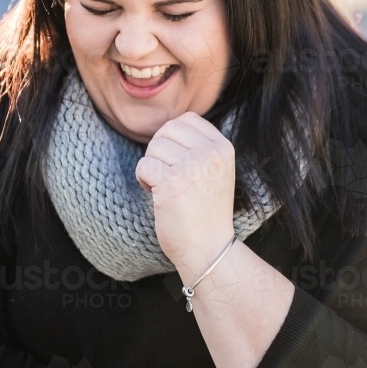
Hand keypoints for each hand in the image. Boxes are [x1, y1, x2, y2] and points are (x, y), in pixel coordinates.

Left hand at [134, 111, 235, 278]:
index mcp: (223, 147)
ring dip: (151, 166)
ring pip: (153, 147)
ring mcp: (192, 166)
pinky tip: (155, 194)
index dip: (173, 138)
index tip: (177, 161)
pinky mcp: (171, 182)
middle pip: (167, 130)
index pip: (188, 119)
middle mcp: (210, 153)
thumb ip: (199, 147)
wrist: (208, 248)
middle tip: (166, 174)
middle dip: (159, 150)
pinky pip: (143, 165)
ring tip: (164, 187)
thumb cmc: (206, 211)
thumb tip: (167, 127)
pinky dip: (143, 179)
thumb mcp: (215, 171)